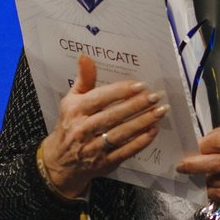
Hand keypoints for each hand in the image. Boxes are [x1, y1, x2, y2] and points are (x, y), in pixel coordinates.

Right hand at [40, 54, 166, 199]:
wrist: (60, 162)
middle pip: (113, 116)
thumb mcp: (71, 101)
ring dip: (142, 122)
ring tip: (159, 112)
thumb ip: (83, 79)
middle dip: (137, 105)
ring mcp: (93, 148)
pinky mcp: (103, 163)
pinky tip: (153, 131)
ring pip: (121, 133)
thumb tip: (86, 56)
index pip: (100, 98)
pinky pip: (125, 151)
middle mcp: (82, 129)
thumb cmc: (69, 125)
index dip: (121, 91)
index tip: (141, 85)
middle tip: (155, 96)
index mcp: (75, 111)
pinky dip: (140, 142)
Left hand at [176, 126, 219, 207]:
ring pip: (218, 183)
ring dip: (203, 181)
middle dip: (194, 165)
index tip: (192, 147)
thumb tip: (201, 144)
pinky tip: (208, 188)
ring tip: (195, 177)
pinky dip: (213, 193)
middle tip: (181, 166)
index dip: (202, 146)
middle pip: (216, 164)